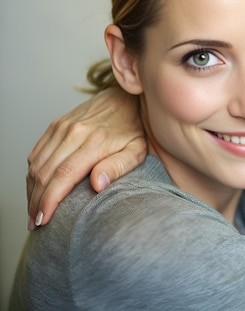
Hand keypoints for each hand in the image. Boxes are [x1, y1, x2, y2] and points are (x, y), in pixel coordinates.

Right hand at [27, 87, 145, 228]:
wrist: (125, 98)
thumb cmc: (133, 128)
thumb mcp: (136, 150)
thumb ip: (118, 167)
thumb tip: (97, 184)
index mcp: (94, 142)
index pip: (63, 175)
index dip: (50, 200)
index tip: (44, 219)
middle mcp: (73, 132)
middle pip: (45, 173)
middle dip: (36, 202)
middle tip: (35, 223)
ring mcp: (61, 127)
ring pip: (36, 164)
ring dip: (31, 190)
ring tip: (33, 212)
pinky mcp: (55, 125)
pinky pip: (35, 153)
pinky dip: (31, 174)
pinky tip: (35, 189)